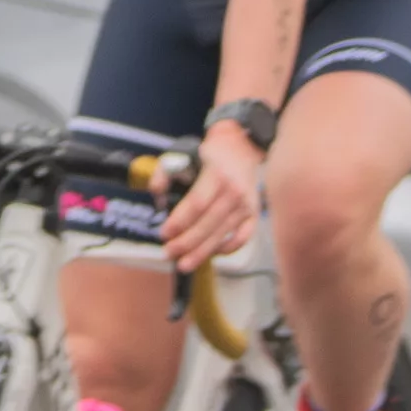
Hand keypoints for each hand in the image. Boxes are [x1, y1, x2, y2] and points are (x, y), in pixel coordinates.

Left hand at [160, 120, 262, 270]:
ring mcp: (246, 204)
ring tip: (184, 264)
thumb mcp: (181, 154)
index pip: (197, 203)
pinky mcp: (253, 213)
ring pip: (223, 234)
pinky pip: (243, 237)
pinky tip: (211, 254)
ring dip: (202, 252)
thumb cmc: (208, 153)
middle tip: (168, 253)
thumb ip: (164, 174)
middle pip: (208, 223)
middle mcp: (234, 191)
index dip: (179, 221)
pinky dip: (228, 249)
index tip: (164, 233)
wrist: (240, 146)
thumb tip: (157, 199)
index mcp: (216, 174)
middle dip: (186, 242)